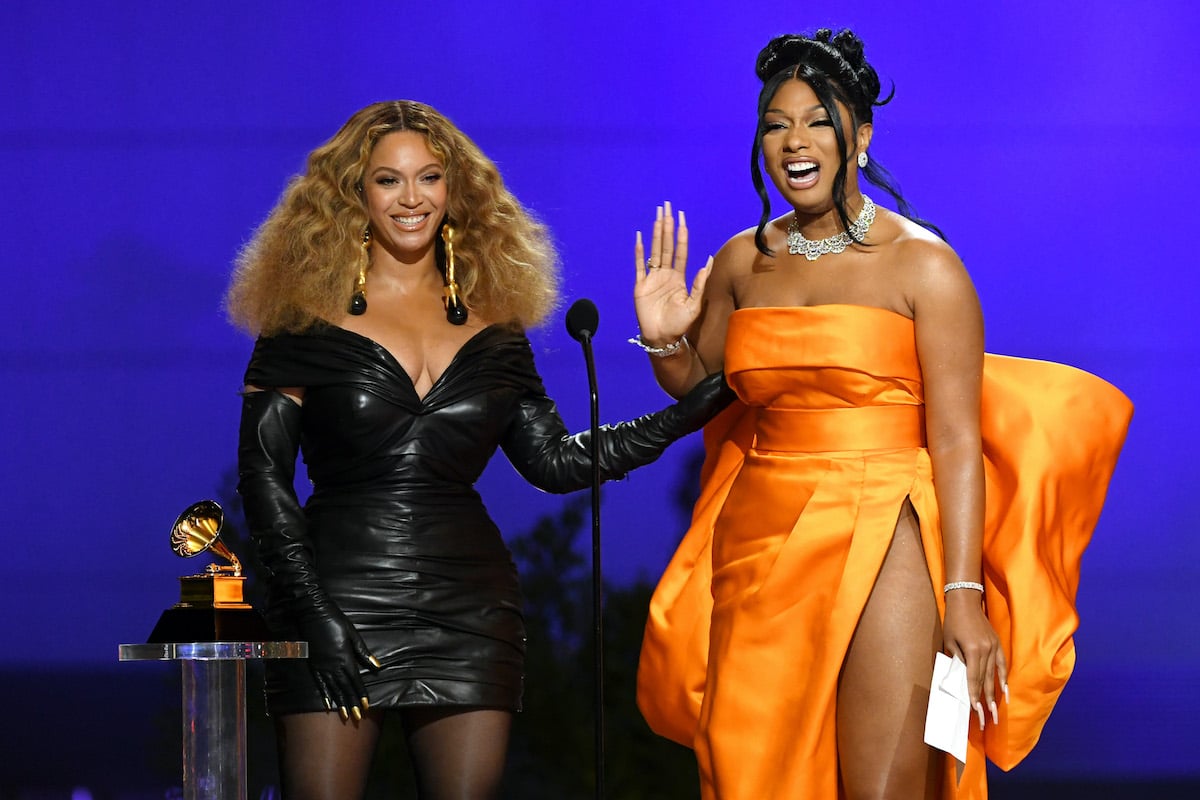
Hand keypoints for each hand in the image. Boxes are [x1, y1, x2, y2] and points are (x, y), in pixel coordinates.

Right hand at [299, 607, 380, 720]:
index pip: (355, 680)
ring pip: (333, 689)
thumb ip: (363, 652)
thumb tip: (377, 666)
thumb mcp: (352, 634)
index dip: (361, 694)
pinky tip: (328, 704)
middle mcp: (333, 666)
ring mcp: (322, 667)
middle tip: (358, 718)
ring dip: (340, 703)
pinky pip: (319, 684)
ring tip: (346, 716)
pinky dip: (324, 695)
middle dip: (352, 703)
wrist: (312, 614)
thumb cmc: (335, 621)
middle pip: (345, 688)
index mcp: (345, 658)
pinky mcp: (313, 665)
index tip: (367, 706)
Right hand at [634, 201, 710, 345]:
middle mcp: (665, 274)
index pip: (680, 250)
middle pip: (666, 244)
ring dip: (656, 233)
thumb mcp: (694, 304)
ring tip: (657, 216)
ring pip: (655, 250)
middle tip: (667, 207)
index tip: (682, 217)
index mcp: (679, 277)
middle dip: (667, 225)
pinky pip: (640, 265)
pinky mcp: (641, 286)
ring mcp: (652, 278)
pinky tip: (640, 238)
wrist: (663, 338)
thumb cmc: (680, 324)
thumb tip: (708, 260)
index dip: (681, 233)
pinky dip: (640, 252)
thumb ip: (700, 283)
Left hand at [942, 590, 1008, 730]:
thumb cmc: (953, 622)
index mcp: (972, 651)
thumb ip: (957, 661)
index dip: (974, 697)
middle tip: (988, 720)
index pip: (973, 679)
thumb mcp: (950, 642)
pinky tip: (1005, 691)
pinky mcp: (997, 644)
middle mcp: (986, 650)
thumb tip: (961, 680)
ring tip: (997, 711)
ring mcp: (994, 647)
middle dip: (986, 702)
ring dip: (995, 695)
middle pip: (986, 681)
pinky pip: (1002, 665)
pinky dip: (1003, 679)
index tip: (976, 712)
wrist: (966, 602)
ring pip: (994, 676)